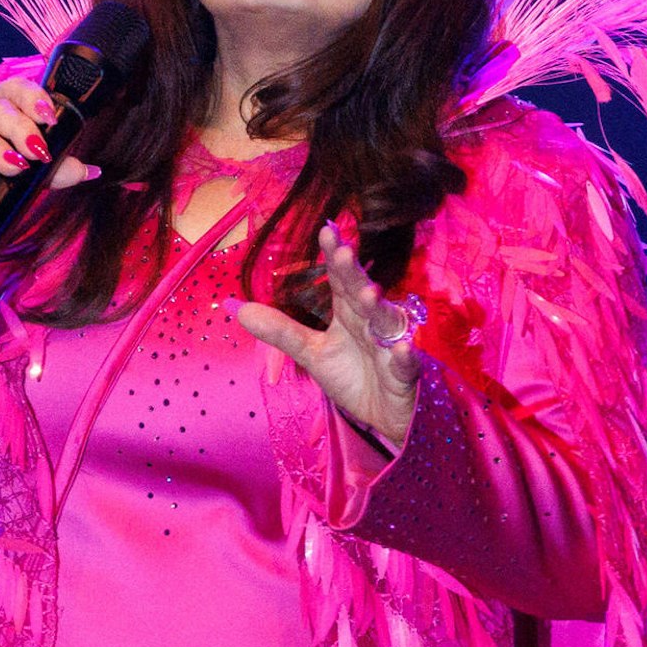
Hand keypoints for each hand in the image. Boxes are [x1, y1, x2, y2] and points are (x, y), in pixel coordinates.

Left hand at [233, 223, 423, 446]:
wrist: (381, 415)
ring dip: (377, 309)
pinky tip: (402, 349)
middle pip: (361, 293)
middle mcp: (370, 321)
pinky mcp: (405, 373)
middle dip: (353, 274)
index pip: (340, 280)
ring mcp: (390, 345)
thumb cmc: (351, 376)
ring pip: (385, 323)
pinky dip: (405, 356)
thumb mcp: (312, 353)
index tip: (326, 231)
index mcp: (348, 313)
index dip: (334, 256)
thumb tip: (239, 309)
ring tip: (368, 294)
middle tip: (343, 253)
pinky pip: (407, 363)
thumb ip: (281, 331)